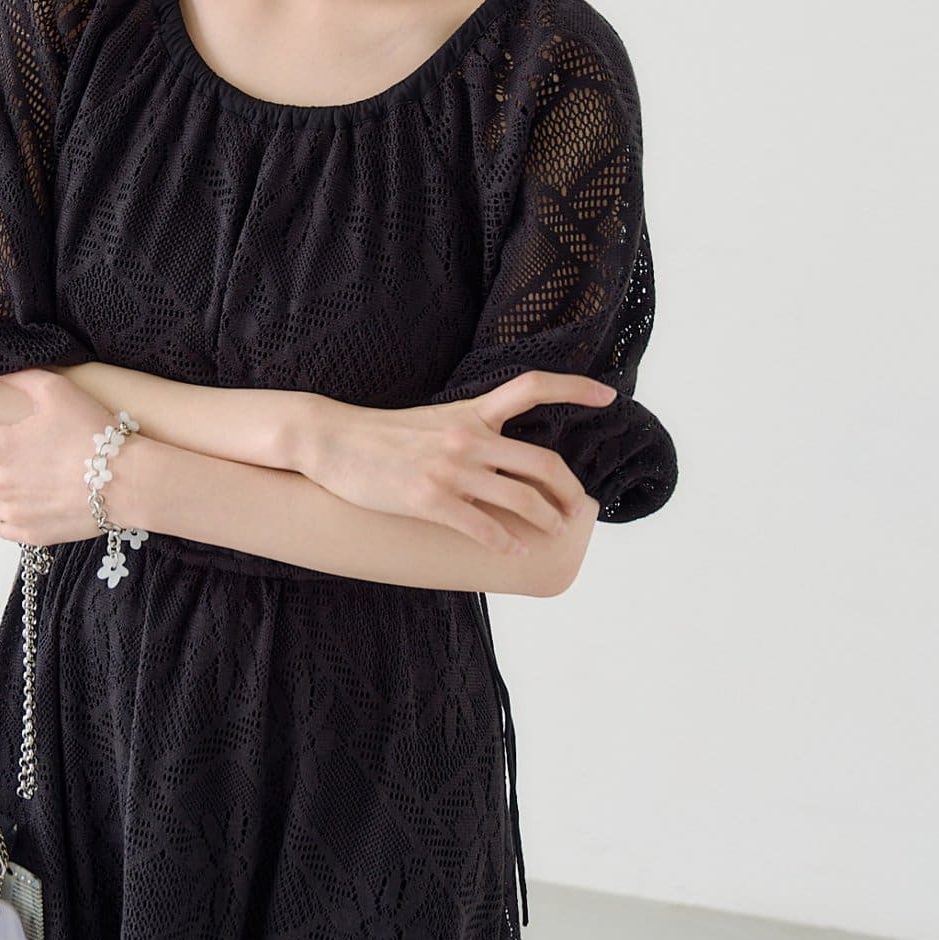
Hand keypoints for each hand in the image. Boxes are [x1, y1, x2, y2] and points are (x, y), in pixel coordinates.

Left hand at [0, 368, 123, 547]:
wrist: (125, 481)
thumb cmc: (93, 434)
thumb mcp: (57, 391)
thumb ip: (22, 378)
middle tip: (3, 456)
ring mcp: (13, 512)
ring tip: (24, 480)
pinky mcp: (31, 534)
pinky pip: (5, 528)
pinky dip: (13, 516)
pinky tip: (32, 502)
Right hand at [296, 372, 617, 554]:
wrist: (331, 440)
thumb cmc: (379, 435)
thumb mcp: (432, 421)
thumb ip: (467, 432)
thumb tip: (495, 460)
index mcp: (470, 412)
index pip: (532, 387)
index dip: (574, 388)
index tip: (607, 396)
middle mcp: (467, 436)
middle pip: (542, 461)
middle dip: (568, 490)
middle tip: (577, 508)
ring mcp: (450, 469)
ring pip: (521, 499)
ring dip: (546, 520)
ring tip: (553, 532)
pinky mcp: (429, 499)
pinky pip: (483, 527)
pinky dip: (506, 543)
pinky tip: (514, 551)